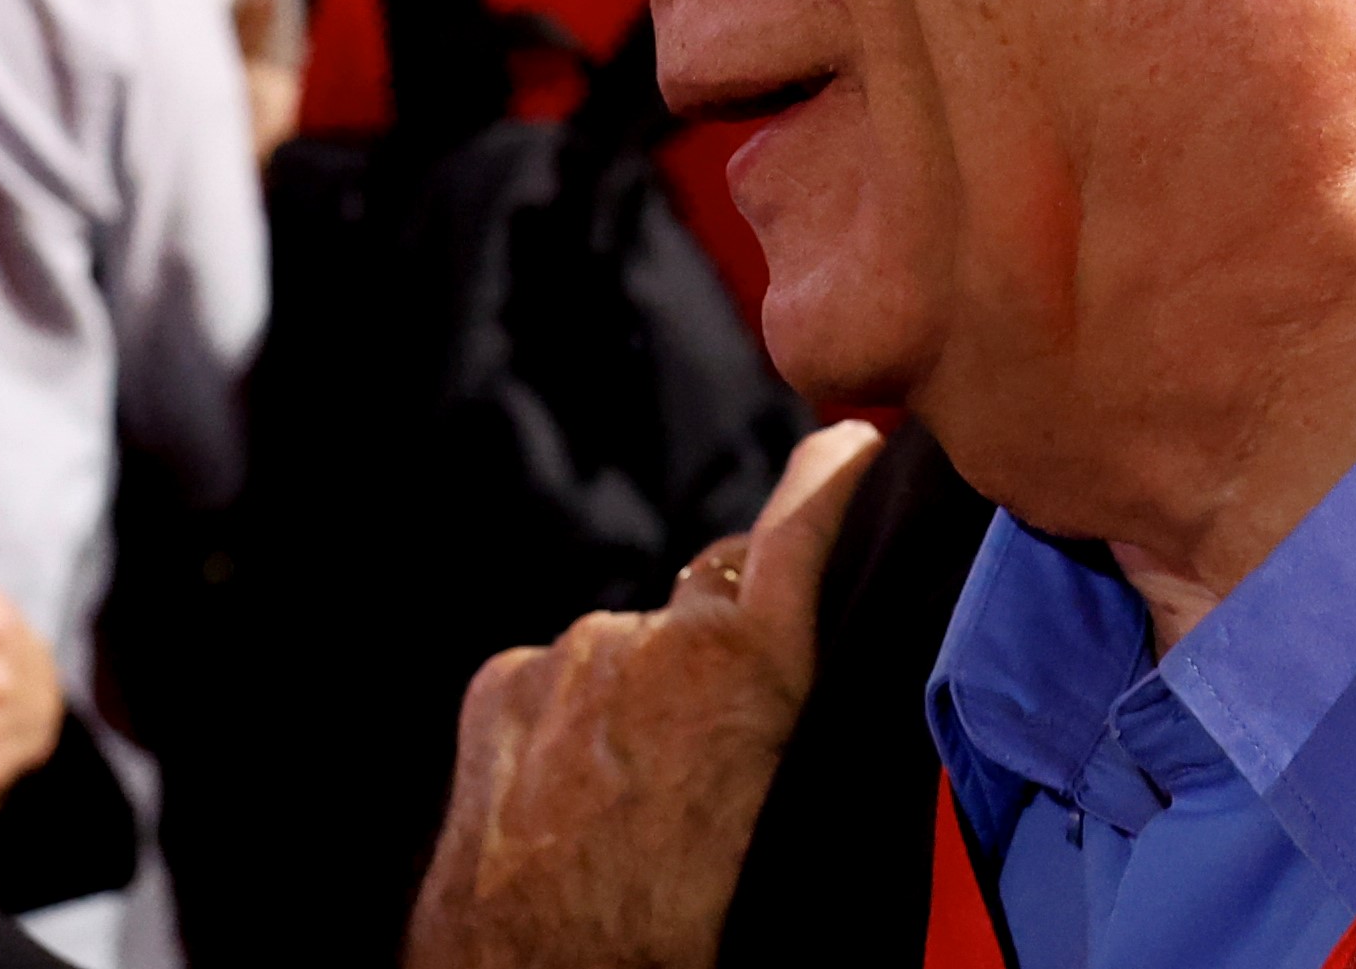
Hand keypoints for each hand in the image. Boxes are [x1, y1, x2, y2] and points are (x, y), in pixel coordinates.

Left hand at [409, 420, 886, 968]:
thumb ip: (808, 718)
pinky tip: (576, 795)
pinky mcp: (504, 681)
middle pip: (713, 598)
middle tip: (725, 738)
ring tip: (639, 793)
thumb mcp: (795, 812)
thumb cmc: (678, 923)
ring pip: (631, 651)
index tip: (852, 440)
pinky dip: (572, 723)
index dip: (833, 474)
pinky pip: (557, 684)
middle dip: (727, 642)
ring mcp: (572, 654)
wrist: (541, 968)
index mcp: (754, 667)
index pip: (804, 527)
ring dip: (643, 696)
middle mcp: (661, 637)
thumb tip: (826, 699)